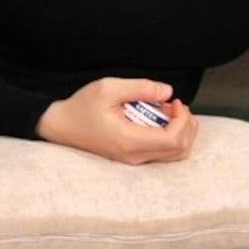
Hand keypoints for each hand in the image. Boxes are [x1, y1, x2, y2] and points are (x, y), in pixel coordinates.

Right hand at [35, 77, 198, 164]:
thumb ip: (141, 88)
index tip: (174, 101)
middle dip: (187, 125)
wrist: (61, 126)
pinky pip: (163, 153)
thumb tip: (168, 92)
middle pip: (180, 150)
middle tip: (175, 105)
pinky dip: (171, 136)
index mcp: (129, 141)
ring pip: (175, 155)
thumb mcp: (108, 88)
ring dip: (180, 131)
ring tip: (168, 111)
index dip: (183, 119)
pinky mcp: (132, 158)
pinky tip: (160, 119)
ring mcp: (134, 160)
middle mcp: (134, 156)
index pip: (174, 140)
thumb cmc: (82, 106)